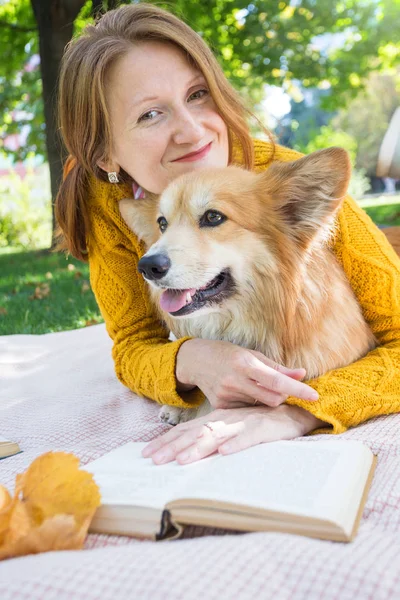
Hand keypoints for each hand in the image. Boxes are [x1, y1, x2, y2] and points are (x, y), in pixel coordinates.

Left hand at [142, 404, 327, 464]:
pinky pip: (248, 438)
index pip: (186, 431)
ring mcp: (243, 424)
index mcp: (216, 420)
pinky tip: (225, 453)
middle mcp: (226, 420)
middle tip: (153, 461)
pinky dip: (236, 444)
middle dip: (173, 448)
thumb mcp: (232, 428)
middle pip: (195, 434)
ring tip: (181, 461)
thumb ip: (213, 437)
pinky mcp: (263, 429)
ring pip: (217, 436)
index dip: (166, 442)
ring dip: (199, 449)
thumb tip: (188, 452)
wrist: (292, 410)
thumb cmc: (259, 421)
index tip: (147, 454)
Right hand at [176, 339, 317, 408]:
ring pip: (259, 406)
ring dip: (264, 400)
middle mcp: (235, 380)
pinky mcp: (220, 406)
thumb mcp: (252, 355)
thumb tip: (302, 374)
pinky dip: (250, 404)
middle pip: (272, 399)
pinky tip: (240, 393)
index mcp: (245, 364)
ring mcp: (226, 395)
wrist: (196, 361)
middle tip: (278, 388)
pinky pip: (246, 411)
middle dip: (281, 396)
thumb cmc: (228, 354)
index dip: (297, 389)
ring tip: (252, 387)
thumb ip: (277, 367)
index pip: (276, 380)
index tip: (314, 396)